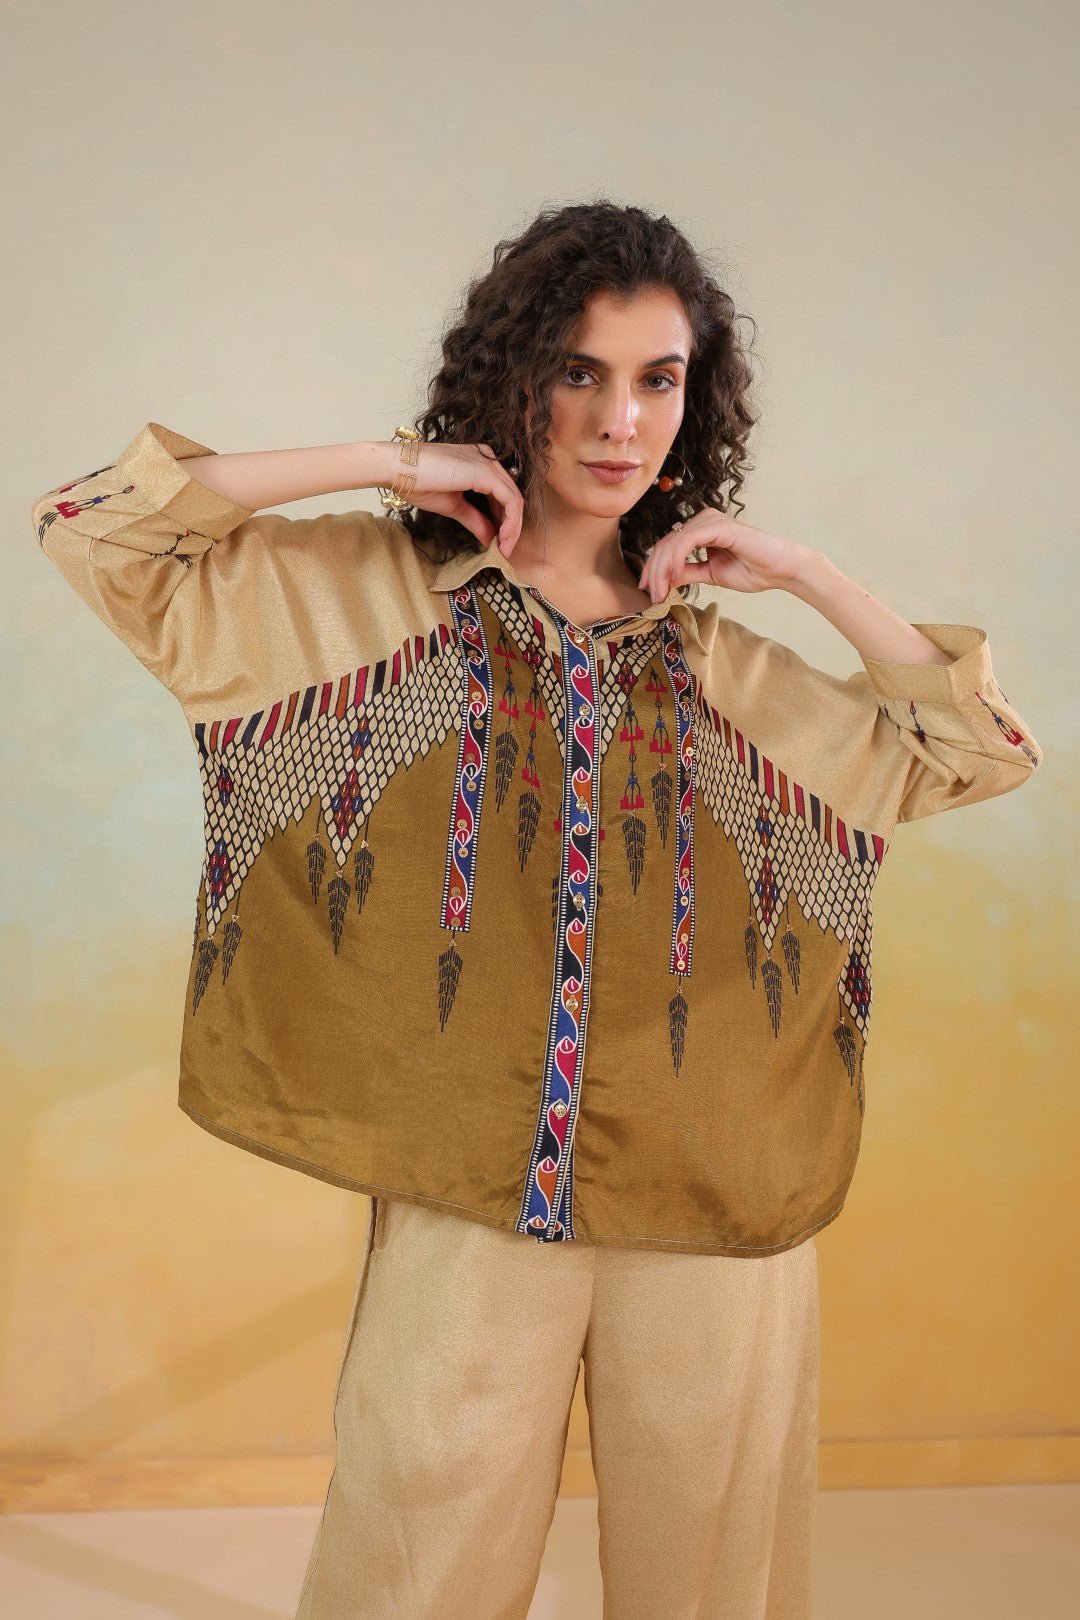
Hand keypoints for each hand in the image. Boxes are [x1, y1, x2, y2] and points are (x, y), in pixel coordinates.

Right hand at [390, 440, 523, 550]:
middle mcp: (487, 459)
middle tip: (506, 550)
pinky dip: (510, 521)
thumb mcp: (453, 506)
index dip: (505, 521)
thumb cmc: (418, 482)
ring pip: (514, 498)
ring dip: (513, 527)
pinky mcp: (485, 471)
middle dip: (512, 527)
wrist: (397, 468)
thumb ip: (474, 519)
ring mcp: (487, 463)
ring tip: (505, 548)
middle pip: (512, 496)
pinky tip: (502, 538)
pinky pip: (509, 499)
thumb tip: (491, 538)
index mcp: (480, 463)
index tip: (501, 543)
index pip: (502, 494)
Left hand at [638, 508, 814, 599]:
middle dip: (654, 571)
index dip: (654, 568)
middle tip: (651, 595)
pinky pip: (687, 540)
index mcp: (700, 530)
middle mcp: (703, 520)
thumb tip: (662, 580)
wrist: (779, 570)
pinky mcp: (718, 526)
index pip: (667, 546)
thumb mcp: (709, 574)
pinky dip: (675, 559)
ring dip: (661, 569)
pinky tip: (673, 576)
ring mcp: (710, 520)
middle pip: (665, 543)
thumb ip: (686, 573)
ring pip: (672, 542)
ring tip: (660, 591)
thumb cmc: (752, 570)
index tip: (649, 592)